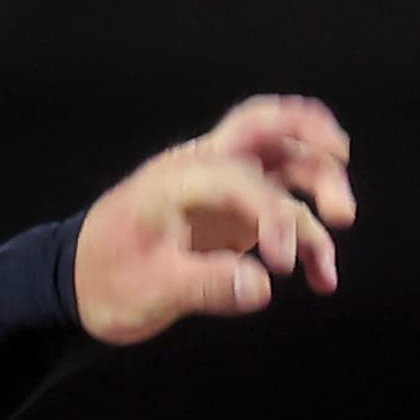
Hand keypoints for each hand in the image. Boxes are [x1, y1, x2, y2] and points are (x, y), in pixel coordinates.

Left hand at [72, 97, 356, 346]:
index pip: (241, 178)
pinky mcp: (233, 219)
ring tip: (342, 220)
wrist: (76, 289)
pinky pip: (282, 214)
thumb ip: (205, 286)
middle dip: (309, 135)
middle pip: (266, 128)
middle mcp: (203, 171)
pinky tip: (323, 279)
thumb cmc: (104, 280)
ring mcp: (222, 192)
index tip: (281, 264)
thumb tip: (262, 289)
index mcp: (177, 178)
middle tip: (341, 156)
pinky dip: (307, 239)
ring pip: (283, 165)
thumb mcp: (149, 290)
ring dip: (318, 184)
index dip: (271, 215)